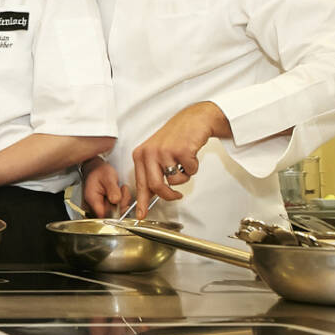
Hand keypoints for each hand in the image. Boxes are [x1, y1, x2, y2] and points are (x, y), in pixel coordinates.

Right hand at [81, 157, 129, 217]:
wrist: (95, 168)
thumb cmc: (99, 171)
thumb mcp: (108, 176)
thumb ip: (112, 189)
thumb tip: (116, 200)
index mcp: (92, 199)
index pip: (102, 215)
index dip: (114, 214)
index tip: (122, 205)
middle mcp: (93, 205)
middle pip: (110, 214)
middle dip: (121, 205)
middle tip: (123, 191)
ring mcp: (99, 205)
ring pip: (114, 212)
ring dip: (122, 202)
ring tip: (121, 189)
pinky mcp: (104, 205)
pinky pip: (114, 208)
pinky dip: (120, 202)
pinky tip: (120, 193)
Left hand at [130, 101, 229, 216]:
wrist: (194, 119)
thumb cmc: (176, 137)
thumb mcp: (157, 153)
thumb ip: (152, 172)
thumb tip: (150, 195)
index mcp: (140, 155)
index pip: (140, 183)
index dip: (141, 201)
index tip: (141, 215)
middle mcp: (149, 153)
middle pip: (155, 186)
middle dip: (168, 195)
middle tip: (176, 196)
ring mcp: (164, 151)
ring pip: (175, 181)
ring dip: (184, 176)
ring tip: (184, 162)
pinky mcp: (181, 151)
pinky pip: (189, 172)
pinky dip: (193, 167)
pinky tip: (191, 154)